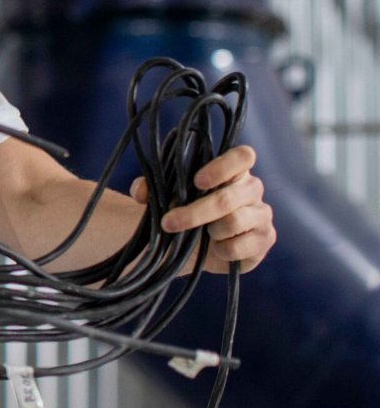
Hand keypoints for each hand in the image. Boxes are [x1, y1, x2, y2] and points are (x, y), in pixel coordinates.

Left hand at [130, 144, 275, 273]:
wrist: (198, 247)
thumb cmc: (186, 211)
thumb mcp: (166, 198)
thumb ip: (151, 188)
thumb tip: (141, 190)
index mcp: (233, 171)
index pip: (243, 156)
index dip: (223, 167)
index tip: (197, 181)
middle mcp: (252, 189)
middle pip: (229, 197)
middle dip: (194, 212)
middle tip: (168, 223)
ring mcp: (262, 214)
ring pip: (234, 222)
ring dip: (208, 231)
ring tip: (200, 235)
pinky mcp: (265, 239)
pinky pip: (241, 246)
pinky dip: (222, 250)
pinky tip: (215, 248)